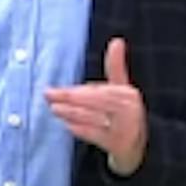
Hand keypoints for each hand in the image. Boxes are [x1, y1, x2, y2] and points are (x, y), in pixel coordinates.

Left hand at [44, 36, 147, 174]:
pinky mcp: (118, 143)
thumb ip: (116, 67)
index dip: (77, 91)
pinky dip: (81, 129)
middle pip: (95, 102)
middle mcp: (129, 109)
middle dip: (70, 98)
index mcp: (128, 94)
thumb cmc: (123, 113)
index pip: (99, 90)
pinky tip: (67, 125)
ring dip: (71, 113)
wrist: (137, 145)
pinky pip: (96, 134)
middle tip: (48, 95)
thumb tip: (117, 40)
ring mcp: (124, 127)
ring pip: (93, 117)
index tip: (56, 89)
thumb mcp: (121, 89)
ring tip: (53, 108)